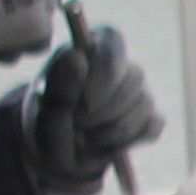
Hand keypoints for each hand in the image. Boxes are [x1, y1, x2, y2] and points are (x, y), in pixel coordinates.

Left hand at [19, 21, 164, 194]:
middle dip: (106, 109)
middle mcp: (120, 64)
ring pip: (144, 106)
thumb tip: (78, 57)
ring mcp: (139, 91)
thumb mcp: (43, 106)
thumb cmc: (45, 121)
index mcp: (90, 48)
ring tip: (85, 137)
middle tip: (77, 124)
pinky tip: (105, 143)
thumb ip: (60, 83)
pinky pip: (152, 127)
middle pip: (134, 78)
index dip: (105, 72)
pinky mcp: (151, 117)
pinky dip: (128, 141)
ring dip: (112, 130)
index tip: (86, 101)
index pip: (113, 43)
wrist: (55, 151)